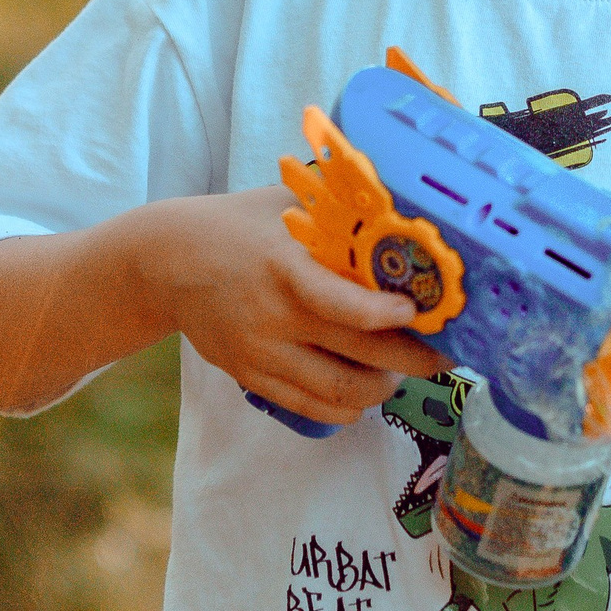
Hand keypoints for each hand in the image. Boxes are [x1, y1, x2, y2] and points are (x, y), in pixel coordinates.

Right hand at [138, 186, 445, 427]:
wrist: (167, 262)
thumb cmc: (241, 225)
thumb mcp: (286, 204)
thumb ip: (339, 210)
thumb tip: (405, 200)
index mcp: (285, 267)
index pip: (338, 303)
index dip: (383, 315)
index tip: (417, 312)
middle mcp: (273, 317)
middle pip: (358, 357)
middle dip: (414, 360)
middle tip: (444, 350)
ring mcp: (262, 354)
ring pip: (341, 394)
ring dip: (385, 387)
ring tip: (402, 368)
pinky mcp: (252, 378)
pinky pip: (312, 410)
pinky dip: (348, 407)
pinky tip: (364, 389)